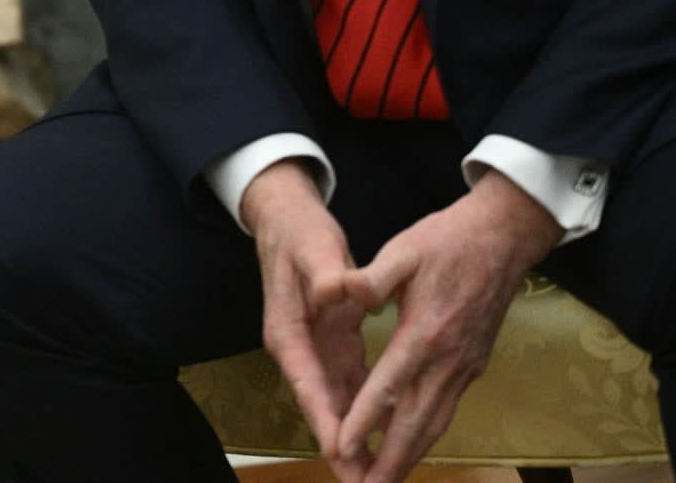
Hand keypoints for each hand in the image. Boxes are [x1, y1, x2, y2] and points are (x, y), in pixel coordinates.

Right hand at [245, 160, 370, 480]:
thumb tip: (332, 293)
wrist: (287, 218)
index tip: (342, 453)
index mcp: (288, 332)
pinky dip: (369, 412)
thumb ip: (325, 274)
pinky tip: (389, 433)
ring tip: (379, 474)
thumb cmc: (299, 233)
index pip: (308, 385)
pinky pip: (352, 386)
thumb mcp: (313, 248)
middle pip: (322, 407)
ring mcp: (315, 350)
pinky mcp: (332, 343)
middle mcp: (299, 349)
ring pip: (339, 404)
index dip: (327, 420)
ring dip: (357, 439)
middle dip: (343, 448)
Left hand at [331, 171, 562, 481]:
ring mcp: (465, 367)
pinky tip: (411, 444)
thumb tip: (341, 292)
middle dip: (392, 460)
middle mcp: (448, 360)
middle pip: (416, 422)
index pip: (388, 387)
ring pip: (436, 423)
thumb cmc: (448, 240)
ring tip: (386, 481)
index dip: (364, 421)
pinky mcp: (473, 365)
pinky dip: (426, 434)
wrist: (504, 238)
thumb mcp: (404, 250)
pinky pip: (446, 409)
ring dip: (411, 456)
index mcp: (425, 334)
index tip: (342, 447)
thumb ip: (371, 278)